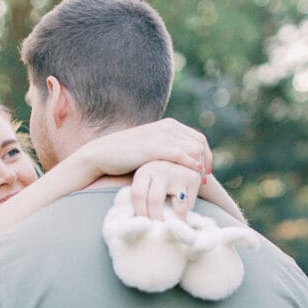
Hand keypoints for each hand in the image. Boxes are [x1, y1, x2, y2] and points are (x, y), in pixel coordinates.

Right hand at [82, 117, 211, 179]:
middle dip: (206, 161)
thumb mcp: (149, 150)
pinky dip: (191, 165)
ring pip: (194, 149)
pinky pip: (182, 154)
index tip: (205, 172)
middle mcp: (168, 127)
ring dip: (200, 165)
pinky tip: (194, 176)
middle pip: (200, 143)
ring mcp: (161, 136)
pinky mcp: (154, 147)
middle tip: (204, 179)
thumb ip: (164, 151)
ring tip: (198, 181)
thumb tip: (177, 163)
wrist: (101, 155)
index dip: (206, 155)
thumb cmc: (123, 157)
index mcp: (168, 125)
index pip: (198, 138)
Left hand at [129, 161, 201, 219]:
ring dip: (174, 219)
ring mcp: (178, 173)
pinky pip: (189, 205)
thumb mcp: (144, 183)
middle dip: (155, 218)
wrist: (180, 162)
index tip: (142, 223)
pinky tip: (181, 209)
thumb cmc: (155, 180)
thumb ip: (140, 197)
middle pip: (155, 201)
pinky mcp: (194, 178)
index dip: (139, 212)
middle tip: (156, 228)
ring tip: (170, 224)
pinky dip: (185, 212)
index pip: (138, 194)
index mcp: (144, 171)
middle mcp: (161, 169)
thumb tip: (130, 221)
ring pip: (177, 207)